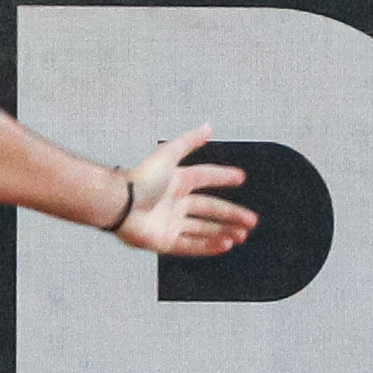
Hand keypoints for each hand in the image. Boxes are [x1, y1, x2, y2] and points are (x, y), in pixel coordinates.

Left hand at [109, 126, 256, 257]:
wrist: (120, 205)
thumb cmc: (141, 179)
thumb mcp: (168, 155)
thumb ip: (188, 141)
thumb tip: (208, 126)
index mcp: (177, 181)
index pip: (205, 177)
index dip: (223, 177)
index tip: (241, 178)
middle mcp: (175, 203)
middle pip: (210, 209)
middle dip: (232, 215)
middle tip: (251, 221)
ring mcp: (171, 224)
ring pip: (203, 229)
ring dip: (224, 232)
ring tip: (241, 235)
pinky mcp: (165, 242)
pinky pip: (191, 246)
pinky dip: (209, 246)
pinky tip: (226, 245)